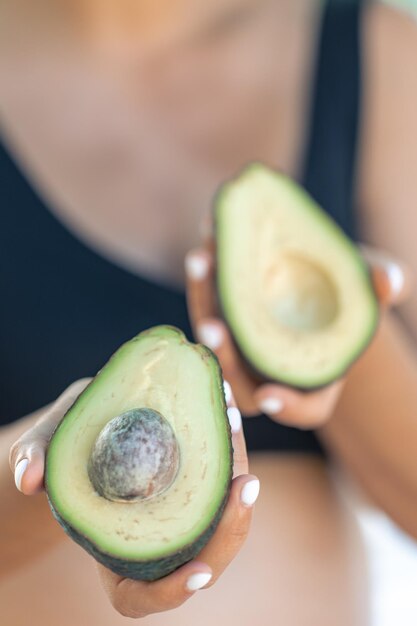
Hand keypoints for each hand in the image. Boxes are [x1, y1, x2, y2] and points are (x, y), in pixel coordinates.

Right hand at [9, 377, 257, 617]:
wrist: (91, 424)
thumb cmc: (64, 446)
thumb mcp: (44, 445)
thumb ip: (35, 458)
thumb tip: (29, 479)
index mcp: (117, 554)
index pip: (144, 595)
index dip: (171, 592)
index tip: (198, 572)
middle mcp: (159, 541)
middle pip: (205, 556)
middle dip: (231, 525)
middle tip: (245, 483)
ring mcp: (184, 514)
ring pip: (224, 513)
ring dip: (237, 470)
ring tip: (231, 423)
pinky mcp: (201, 483)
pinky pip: (222, 474)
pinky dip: (228, 443)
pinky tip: (223, 406)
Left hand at [185, 243, 410, 428]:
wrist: (320, 286)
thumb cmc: (348, 301)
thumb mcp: (366, 297)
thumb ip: (376, 293)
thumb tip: (386, 282)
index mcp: (308, 384)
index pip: (301, 410)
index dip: (287, 407)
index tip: (270, 397)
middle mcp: (265, 373)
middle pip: (237, 378)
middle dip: (224, 354)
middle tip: (213, 328)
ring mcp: (239, 344)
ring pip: (212, 333)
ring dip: (203, 298)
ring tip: (202, 259)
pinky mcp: (222, 312)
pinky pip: (208, 297)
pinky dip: (206, 270)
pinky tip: (209, 235)